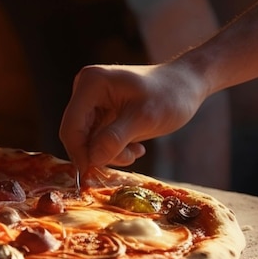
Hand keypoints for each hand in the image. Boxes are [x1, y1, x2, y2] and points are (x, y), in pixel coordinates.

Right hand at [59, 63, 203, 171]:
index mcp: (91, 83)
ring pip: (86, 141)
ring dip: (110, 153)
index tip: (92, 175)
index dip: (79, 152)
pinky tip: (135, 146)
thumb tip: (92, 159)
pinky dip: (113, 149)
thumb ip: (116, 138)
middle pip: (76, 135)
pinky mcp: (98, 112)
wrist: (186, 85)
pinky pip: (96, 140)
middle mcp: (84, 90)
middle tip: (129, 157)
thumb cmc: (171, 95)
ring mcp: (90, 101)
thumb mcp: (146, 117)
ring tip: (137, 150)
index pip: (71, 126)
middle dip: (99, 152)